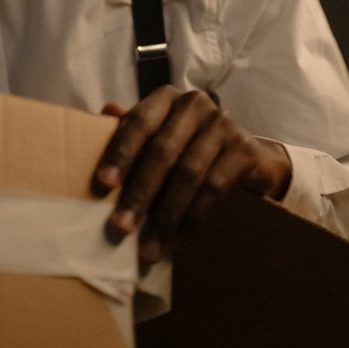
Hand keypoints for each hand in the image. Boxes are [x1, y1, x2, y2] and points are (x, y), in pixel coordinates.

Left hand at [92, 86, 291, 262]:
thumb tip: (106, 112)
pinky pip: (213, 189)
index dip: (121, 152)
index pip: (139, 121)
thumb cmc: (189, 144)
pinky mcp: (244, 150)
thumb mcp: (161, 133)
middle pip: (162, 151)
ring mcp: (223, 124)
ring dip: (166, 217)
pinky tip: (176, 243)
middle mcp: (195, 104)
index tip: (103, 184)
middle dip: (140, 193)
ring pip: (188, 174)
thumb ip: (134, 128)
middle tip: (120, 227)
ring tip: (148, 249)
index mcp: (167, 98)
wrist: (245, 154)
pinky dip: (191, 220)